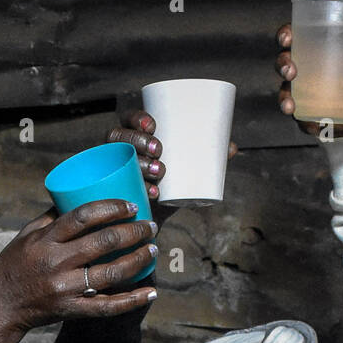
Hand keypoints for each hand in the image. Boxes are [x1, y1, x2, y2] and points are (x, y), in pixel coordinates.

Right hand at [0, 199, 157, 335]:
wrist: (0, 306)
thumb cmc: (14, 266)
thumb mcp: (26, 236)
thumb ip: (51, 218)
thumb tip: (77, 195)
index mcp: (45, 240)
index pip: (84, 216)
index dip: (112, 208)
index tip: (131, 205)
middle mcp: (56, 263)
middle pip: (104, 243)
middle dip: (133, 232)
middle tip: (149, 226)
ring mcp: (65, 289)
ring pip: (110, 273)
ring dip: (138, 260)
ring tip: (153, 249)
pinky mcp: (72, 310)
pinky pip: (107, 307)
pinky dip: (132, 300)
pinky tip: (151, 292)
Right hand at [107, 108, 238, 225]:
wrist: (151, 224)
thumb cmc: (166, 191)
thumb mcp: (185, 175)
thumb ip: (206, 162)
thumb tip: (232, 147)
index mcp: (133, 141)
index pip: (128, 120)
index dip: (137, 118)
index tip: (154, 125)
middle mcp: (118, 153)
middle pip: (119, 136)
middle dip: (139, 141)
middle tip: (160, 152)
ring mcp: (111, 172)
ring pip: (117, 159)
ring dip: (139, 164)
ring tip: (161, 174)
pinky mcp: (110, 193)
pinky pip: (111, 187)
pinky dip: (129, 189)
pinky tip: (151, 195)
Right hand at [275, 23, 342, 137]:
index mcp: (314, 50)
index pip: (294, 38)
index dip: (285, 35)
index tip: (287, 38)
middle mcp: (302, 67)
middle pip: (284, 59)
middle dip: (282, 62)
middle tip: (291, 70)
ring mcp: (299, 89)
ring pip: (283, 84)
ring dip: (282, 88)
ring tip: (290, 97)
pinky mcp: (300, 107)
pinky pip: (288, 104)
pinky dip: (287, 105)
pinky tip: (291, 108)